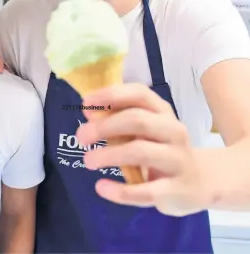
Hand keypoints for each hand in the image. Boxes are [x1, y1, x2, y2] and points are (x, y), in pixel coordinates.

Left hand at [76, 83, 210, 215]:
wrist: (204, 182)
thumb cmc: (163, 149)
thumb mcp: (146, 131)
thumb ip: (119, 120)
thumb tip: (89, 114)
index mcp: (163, 113)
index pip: (139, 94)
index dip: (111, 95)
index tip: (85, 103)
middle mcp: (173, 131)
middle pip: (138, 121)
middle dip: (105, 126)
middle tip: (81, 137)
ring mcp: (177, 160)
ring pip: (141, 152)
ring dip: (109, 155)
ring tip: (88, 160)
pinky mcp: (177, 189)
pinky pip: (146, 190)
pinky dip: (120, 190)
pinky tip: (101, 187)